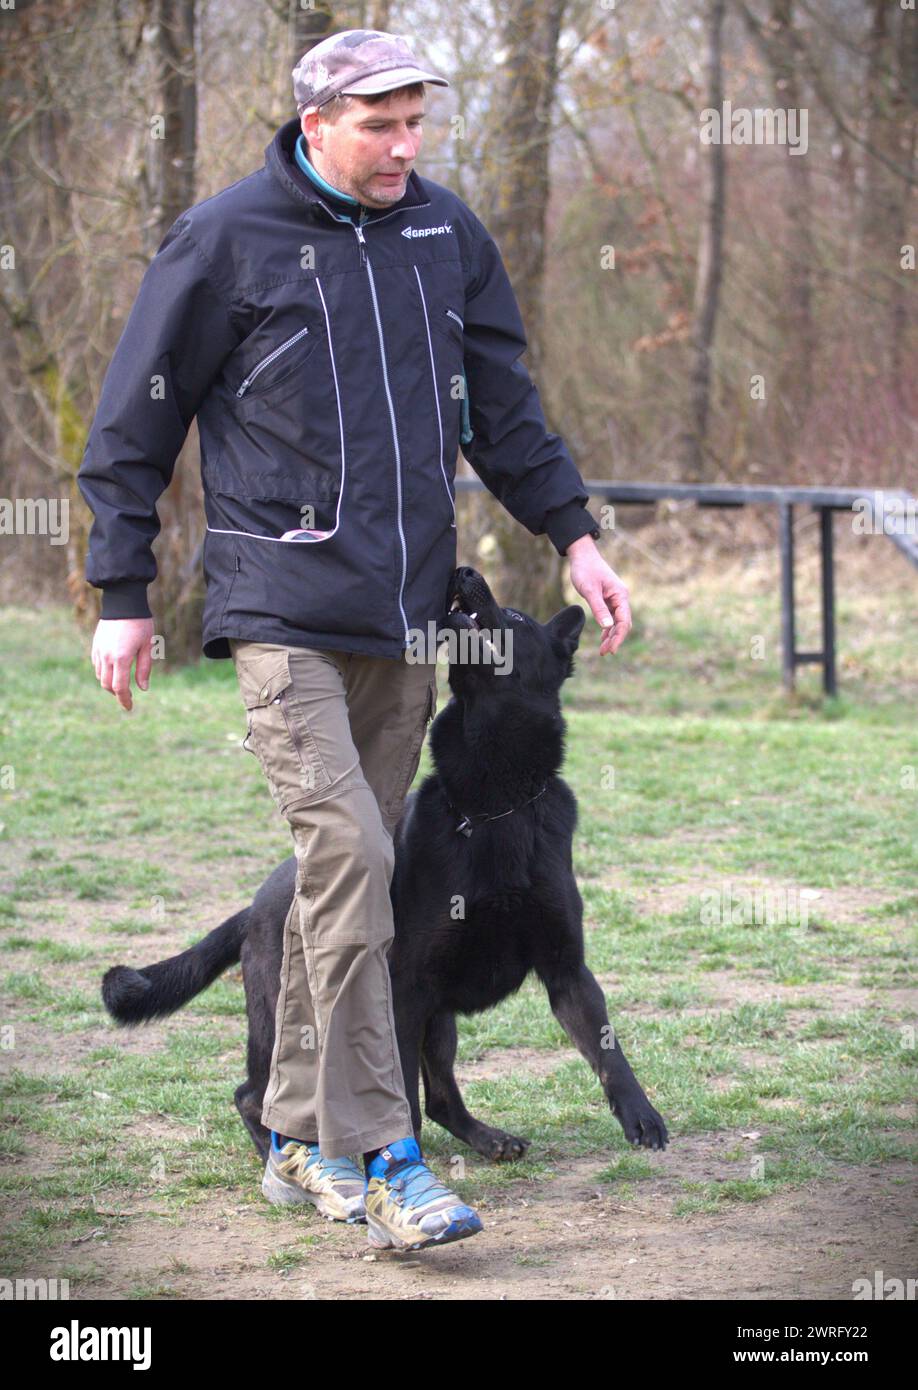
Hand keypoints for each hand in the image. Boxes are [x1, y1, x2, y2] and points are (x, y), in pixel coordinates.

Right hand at [91, 617, 154, 711]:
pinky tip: (114, 671)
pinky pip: (97, 666)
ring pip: (100, 676)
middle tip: (127, 697)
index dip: (124, 700)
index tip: (130, 707)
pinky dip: (104, 673)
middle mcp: (107, 657)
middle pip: (107, 685)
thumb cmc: (140, 624)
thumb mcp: (148, 646)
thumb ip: (145, 668)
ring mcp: (99, 651)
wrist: (122, 602)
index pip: (120, 687)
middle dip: (117, 694)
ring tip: (122, 684)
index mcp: (121, 658)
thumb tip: (143, 688)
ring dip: (110, 684)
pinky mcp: (95, 645)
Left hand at [565, 536, 631, 655]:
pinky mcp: (608, 599)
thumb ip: (598, 608)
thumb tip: (607, 626)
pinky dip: (608, 629)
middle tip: (604, 653)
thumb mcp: (589, 590)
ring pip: (617, 622)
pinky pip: (612, 617)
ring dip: (611, 636)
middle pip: (623, 624)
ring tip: (603, 650)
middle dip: (615, 639)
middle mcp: (621, 597)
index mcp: (620, 595)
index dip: (619, 637)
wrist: (582, 555)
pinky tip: (603, 638)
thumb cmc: (585, 569)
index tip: (611, 650)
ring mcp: (615, 599)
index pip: (624, 621)